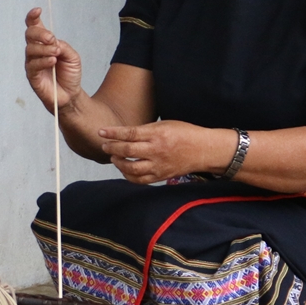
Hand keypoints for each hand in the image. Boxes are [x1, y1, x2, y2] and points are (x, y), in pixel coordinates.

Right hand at [24, 8, 83, 112]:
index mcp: (44, 43)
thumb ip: (63, 46)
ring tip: (56, 54)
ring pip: (31, 49)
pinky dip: (43, 61)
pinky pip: (33, 65)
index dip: (33, 17)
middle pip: (29, 35)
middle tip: (51, 38)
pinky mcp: (32, 76)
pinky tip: (52, 61)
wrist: (71, 95)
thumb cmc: (70, 74)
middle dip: (40, 33)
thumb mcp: (73, 56)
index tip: (38, 10)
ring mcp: (32, 63)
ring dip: (44, 49)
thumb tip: (53, 42)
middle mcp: (35, 51)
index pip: (34, 26)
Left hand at [97, 121, 233, 183]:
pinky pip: (140, 180)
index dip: (113, 133)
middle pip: (127, 151)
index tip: (101, 132)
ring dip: (118, 163)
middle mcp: (156, 151)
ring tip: (114, 157)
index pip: (129, 134)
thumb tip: (125, 134)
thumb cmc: (185, 133)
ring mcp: (158, 166)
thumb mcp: (165, 124)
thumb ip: (146, 130)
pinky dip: (128, 176)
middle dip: (112, 148)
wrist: (204, 150)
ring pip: (131, 168)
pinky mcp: (161, 176)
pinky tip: (124, 169)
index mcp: (158, 134)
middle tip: (104, 145)